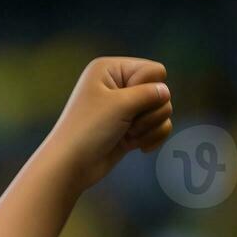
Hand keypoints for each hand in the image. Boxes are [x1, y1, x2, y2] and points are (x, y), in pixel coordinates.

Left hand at [43, 57, 172, 192]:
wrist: (70, 166)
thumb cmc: (88, 130)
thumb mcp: (121, 104)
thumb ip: (150, 93)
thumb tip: (165, 92)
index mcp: (109, 69)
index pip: (154, 70)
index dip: (146, 89)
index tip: (122, 104)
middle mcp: (117, 85)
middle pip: (161, 91)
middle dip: (149, 112)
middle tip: (127, 125)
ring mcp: (124, 108)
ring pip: (163, 110)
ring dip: (149, 127)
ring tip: (128, 136)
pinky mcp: (130, 129)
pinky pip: (159, 127)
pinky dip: (152, 138)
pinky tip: (137, 147)